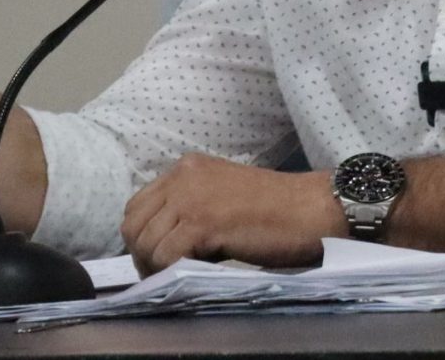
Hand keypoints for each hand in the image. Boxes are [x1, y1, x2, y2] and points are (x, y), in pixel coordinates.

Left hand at [120, 156, 342, 274]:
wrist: (310, 209)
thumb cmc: (276, 210)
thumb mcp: (223, 196)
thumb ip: (192, 207)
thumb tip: (163, 242)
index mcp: (187, 168)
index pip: (138, 205)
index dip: (142, 237)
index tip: (156, 259)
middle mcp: (183, 177)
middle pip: (133, 223)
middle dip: (141, 255)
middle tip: (162, 275)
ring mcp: (192, 198)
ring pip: (145, 241)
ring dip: (155, 267)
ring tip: (177, 277)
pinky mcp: (203, 222)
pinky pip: (165, 255)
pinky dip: (171, 271)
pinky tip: (191, 274)